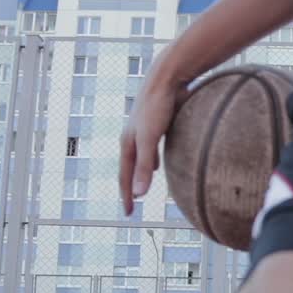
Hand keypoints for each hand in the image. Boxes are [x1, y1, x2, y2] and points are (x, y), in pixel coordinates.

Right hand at [119, 63, 188, 215]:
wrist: (166, 78)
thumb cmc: (157, 107)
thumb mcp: (150, 139)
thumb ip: (144, 167)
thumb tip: (139, 195)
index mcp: (128, 143)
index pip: (125, 177)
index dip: (127, 196)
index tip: (128, 214)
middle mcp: (133, 137)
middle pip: (130, 168)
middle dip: (130, 186)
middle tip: (132, 204)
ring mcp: (144, 130)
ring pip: (141, 158)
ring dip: (140, 173)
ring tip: (143, 186)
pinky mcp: (157, 124)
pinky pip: (152, 149)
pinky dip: (153, 160)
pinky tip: (160, 163)